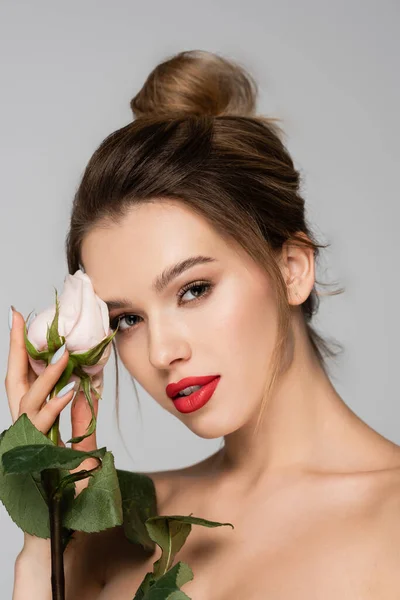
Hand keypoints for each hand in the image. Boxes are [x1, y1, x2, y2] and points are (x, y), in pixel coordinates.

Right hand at [5, 307, 100, 554]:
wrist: (57, 531)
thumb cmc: (67, 491)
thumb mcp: (80, 447)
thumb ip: (82, 420)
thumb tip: (84, 390)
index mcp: (32, 422)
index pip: (24, 380)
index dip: (21, 352)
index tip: (21, 322)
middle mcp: (23, 429)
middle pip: (15, 383)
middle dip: (17, 350)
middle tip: (19, 319)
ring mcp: (25, 443)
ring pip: (27, 402)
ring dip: (48, 376)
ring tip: (64, 354)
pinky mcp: (32, 459)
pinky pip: (42, 429)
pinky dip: (55, 410)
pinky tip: (68, 393)